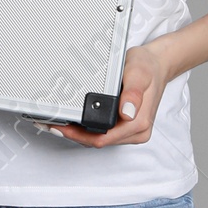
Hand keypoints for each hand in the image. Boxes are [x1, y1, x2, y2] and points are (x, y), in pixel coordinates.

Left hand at [50, 42, 171, 146]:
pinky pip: (102, 133)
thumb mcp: (139, 72)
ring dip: (78, 133)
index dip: (78, 135)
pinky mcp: (125, 127)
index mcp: (139, 123)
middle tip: (50, 123)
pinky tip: (73, 121)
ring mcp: (130, 131)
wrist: (157, 65)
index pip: (102, 138)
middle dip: (73, 134)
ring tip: (57, 121)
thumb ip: (133, 92)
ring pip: (98, 139)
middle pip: (97, 141)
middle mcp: (136, 131)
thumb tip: (126, 112)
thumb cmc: (148, 67)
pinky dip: (86, 128)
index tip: (60, 125)